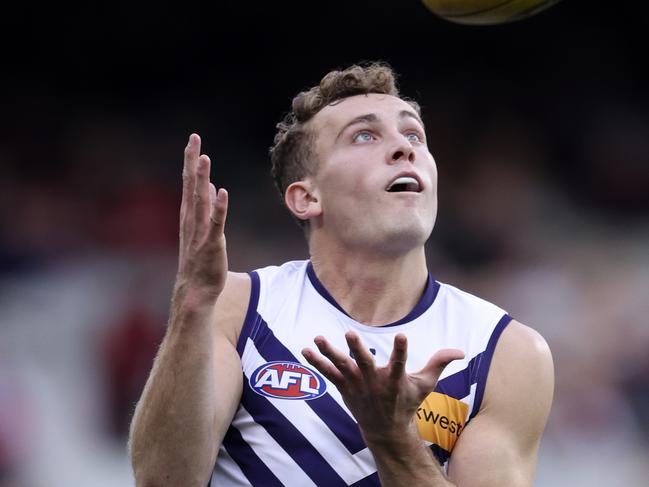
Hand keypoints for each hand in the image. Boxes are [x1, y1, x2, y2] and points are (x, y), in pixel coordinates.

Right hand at [175, 133, 228, 302]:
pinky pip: (216, 223)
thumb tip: (212, 187)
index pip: (188, 183)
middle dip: (192, 162)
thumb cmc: (199, 262)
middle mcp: (191, 221)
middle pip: (190, 186)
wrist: (195, 292)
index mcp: (189, 216)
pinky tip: (222, 191)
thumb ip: (206, 208)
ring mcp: (200, 232)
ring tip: (204, 158)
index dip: (190, 162)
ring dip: (202, 179)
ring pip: (200, 201)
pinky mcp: (212, 244)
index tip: (193, 141)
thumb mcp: (202, 230)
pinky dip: (219, 207)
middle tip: (193, 138)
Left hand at [302, 331, 463, 448]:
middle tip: (349, 333)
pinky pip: (329, 374)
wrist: (385, 430)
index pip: (400, 363)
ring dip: (329, 353)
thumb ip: (439, 364)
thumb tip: (461, 351)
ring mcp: (357, 386)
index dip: (401, 350)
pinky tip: (305, 349)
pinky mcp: (345, 388)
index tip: (403, 335)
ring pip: (342, 367)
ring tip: (318, 338)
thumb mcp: (425, 385)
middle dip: (357, 349)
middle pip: (364, 364)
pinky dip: (317, 362)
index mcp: (396, 381)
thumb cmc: (406, 402)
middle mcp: (374, 383)